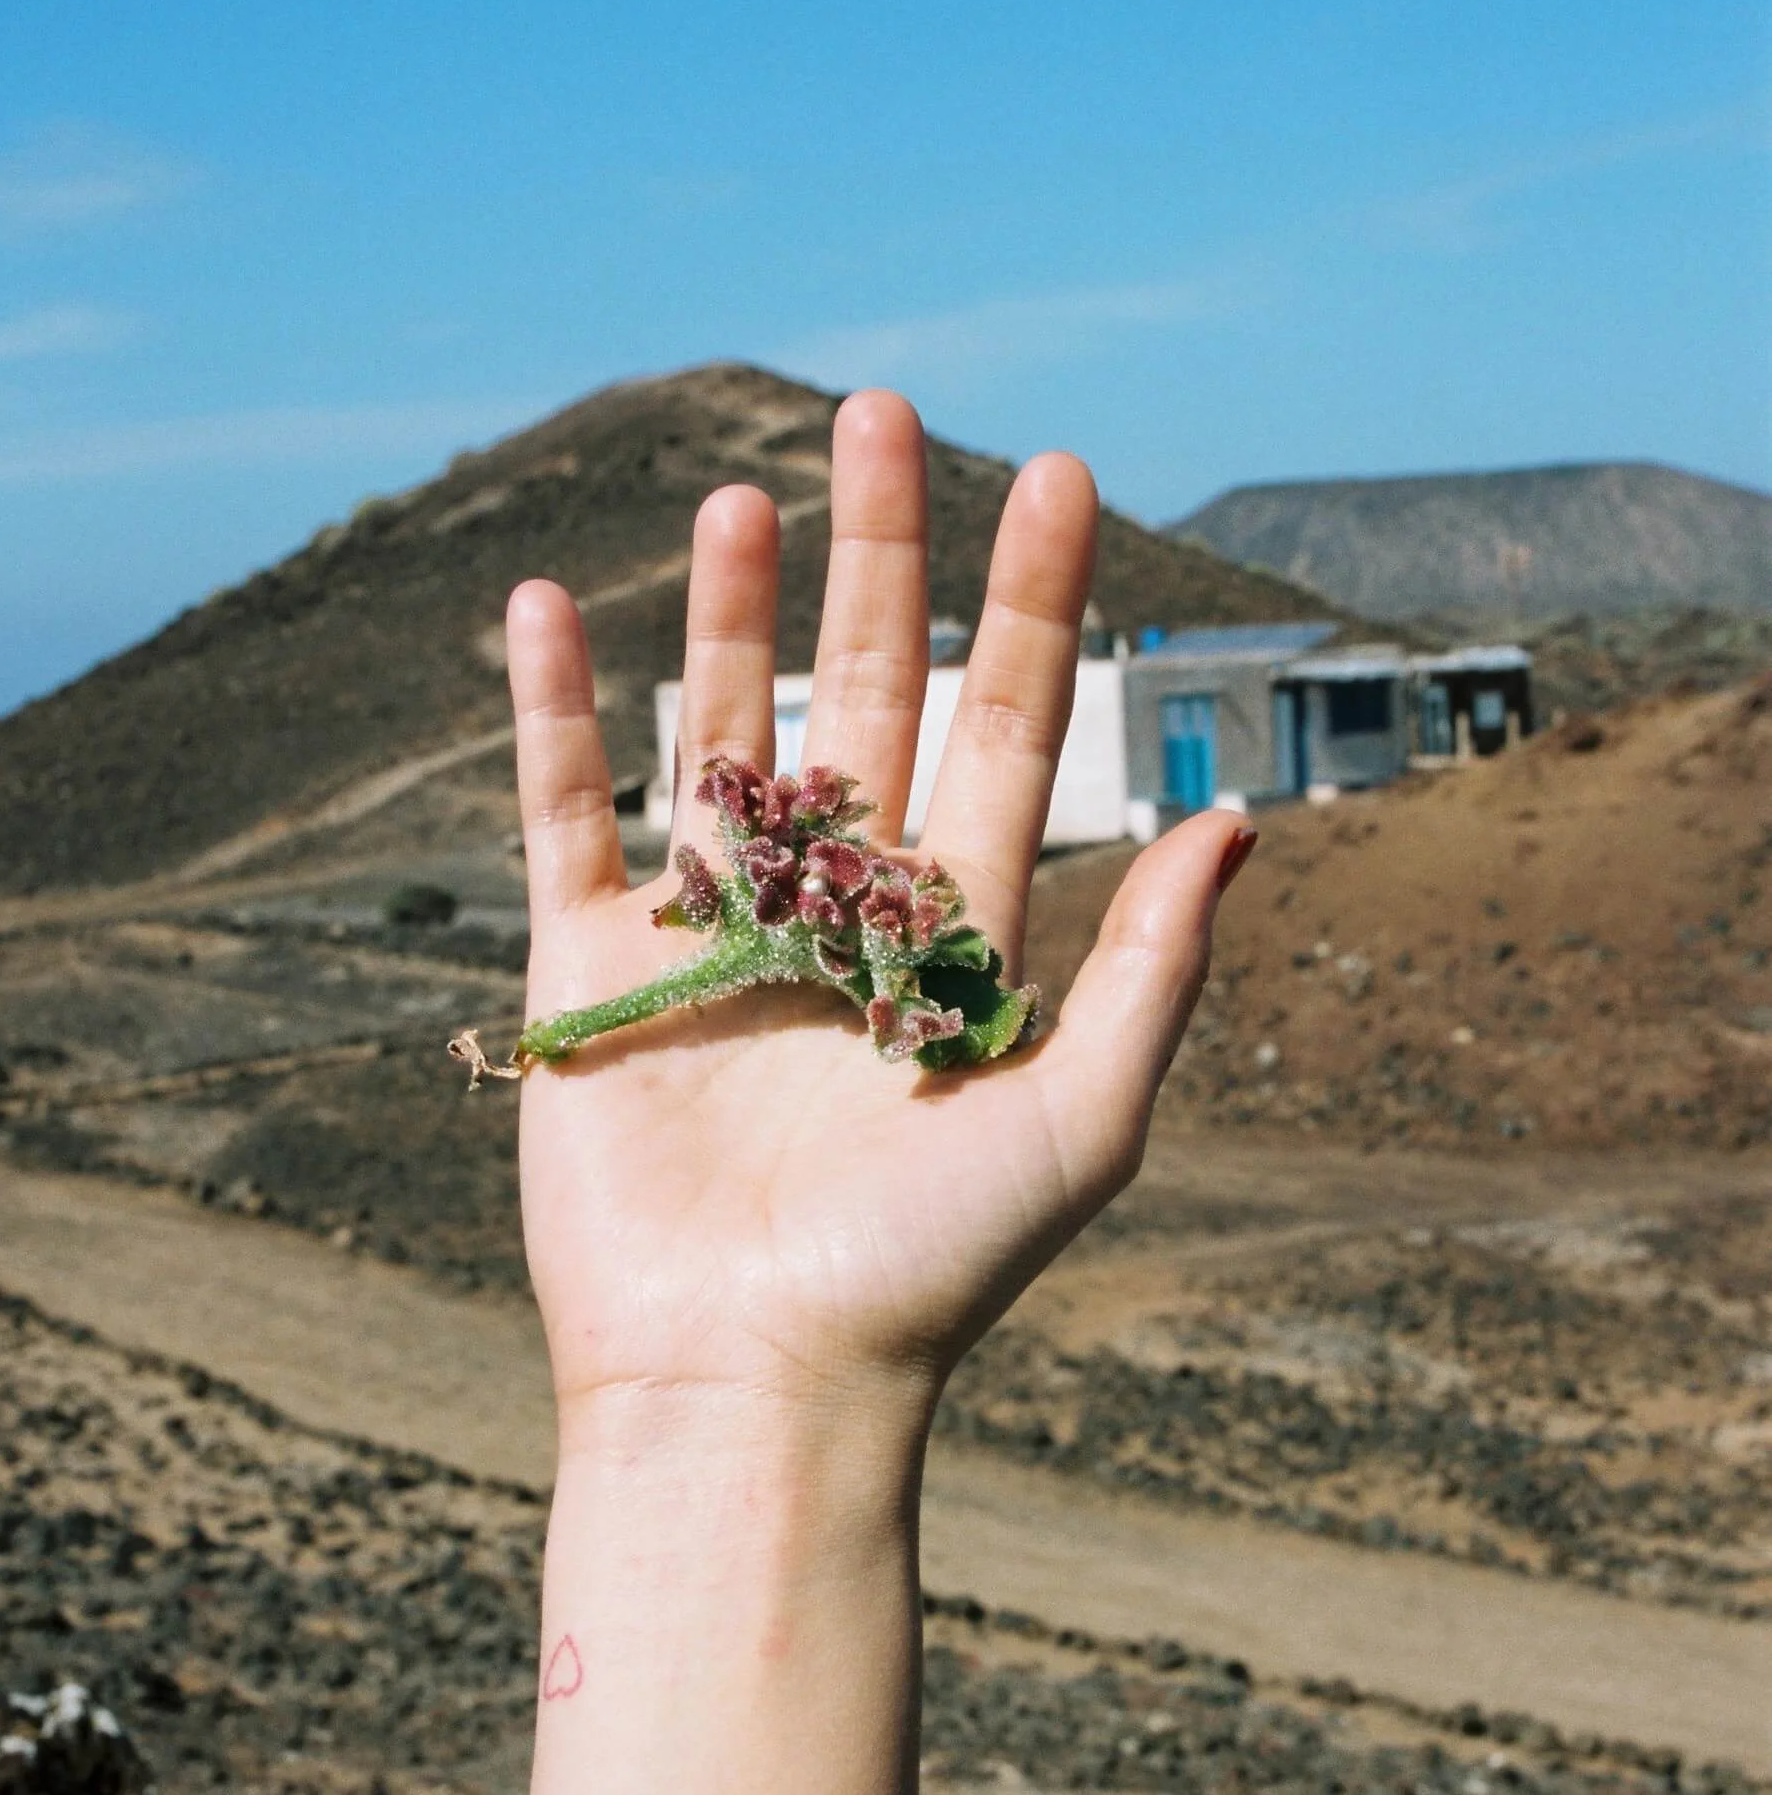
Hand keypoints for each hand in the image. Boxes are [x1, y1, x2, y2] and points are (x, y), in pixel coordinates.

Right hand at [503, 389, 1251, 1461]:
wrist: (753, 1384)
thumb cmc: (928, 1274)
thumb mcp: (1077, 1118)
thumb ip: (1150, 966)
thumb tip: (1242, 818)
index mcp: (955, 929)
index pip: (1008, 723)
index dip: (1035, 602)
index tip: (1059, 474)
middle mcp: (836, 908)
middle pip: (864, 690)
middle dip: (881, 556)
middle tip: (886, 410)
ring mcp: (710, 930)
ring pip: (721, 725)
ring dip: (732, 609)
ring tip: (748, 492)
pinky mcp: (591, 970)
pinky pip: (564, 811)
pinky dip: (553, 711)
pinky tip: (552, 604)